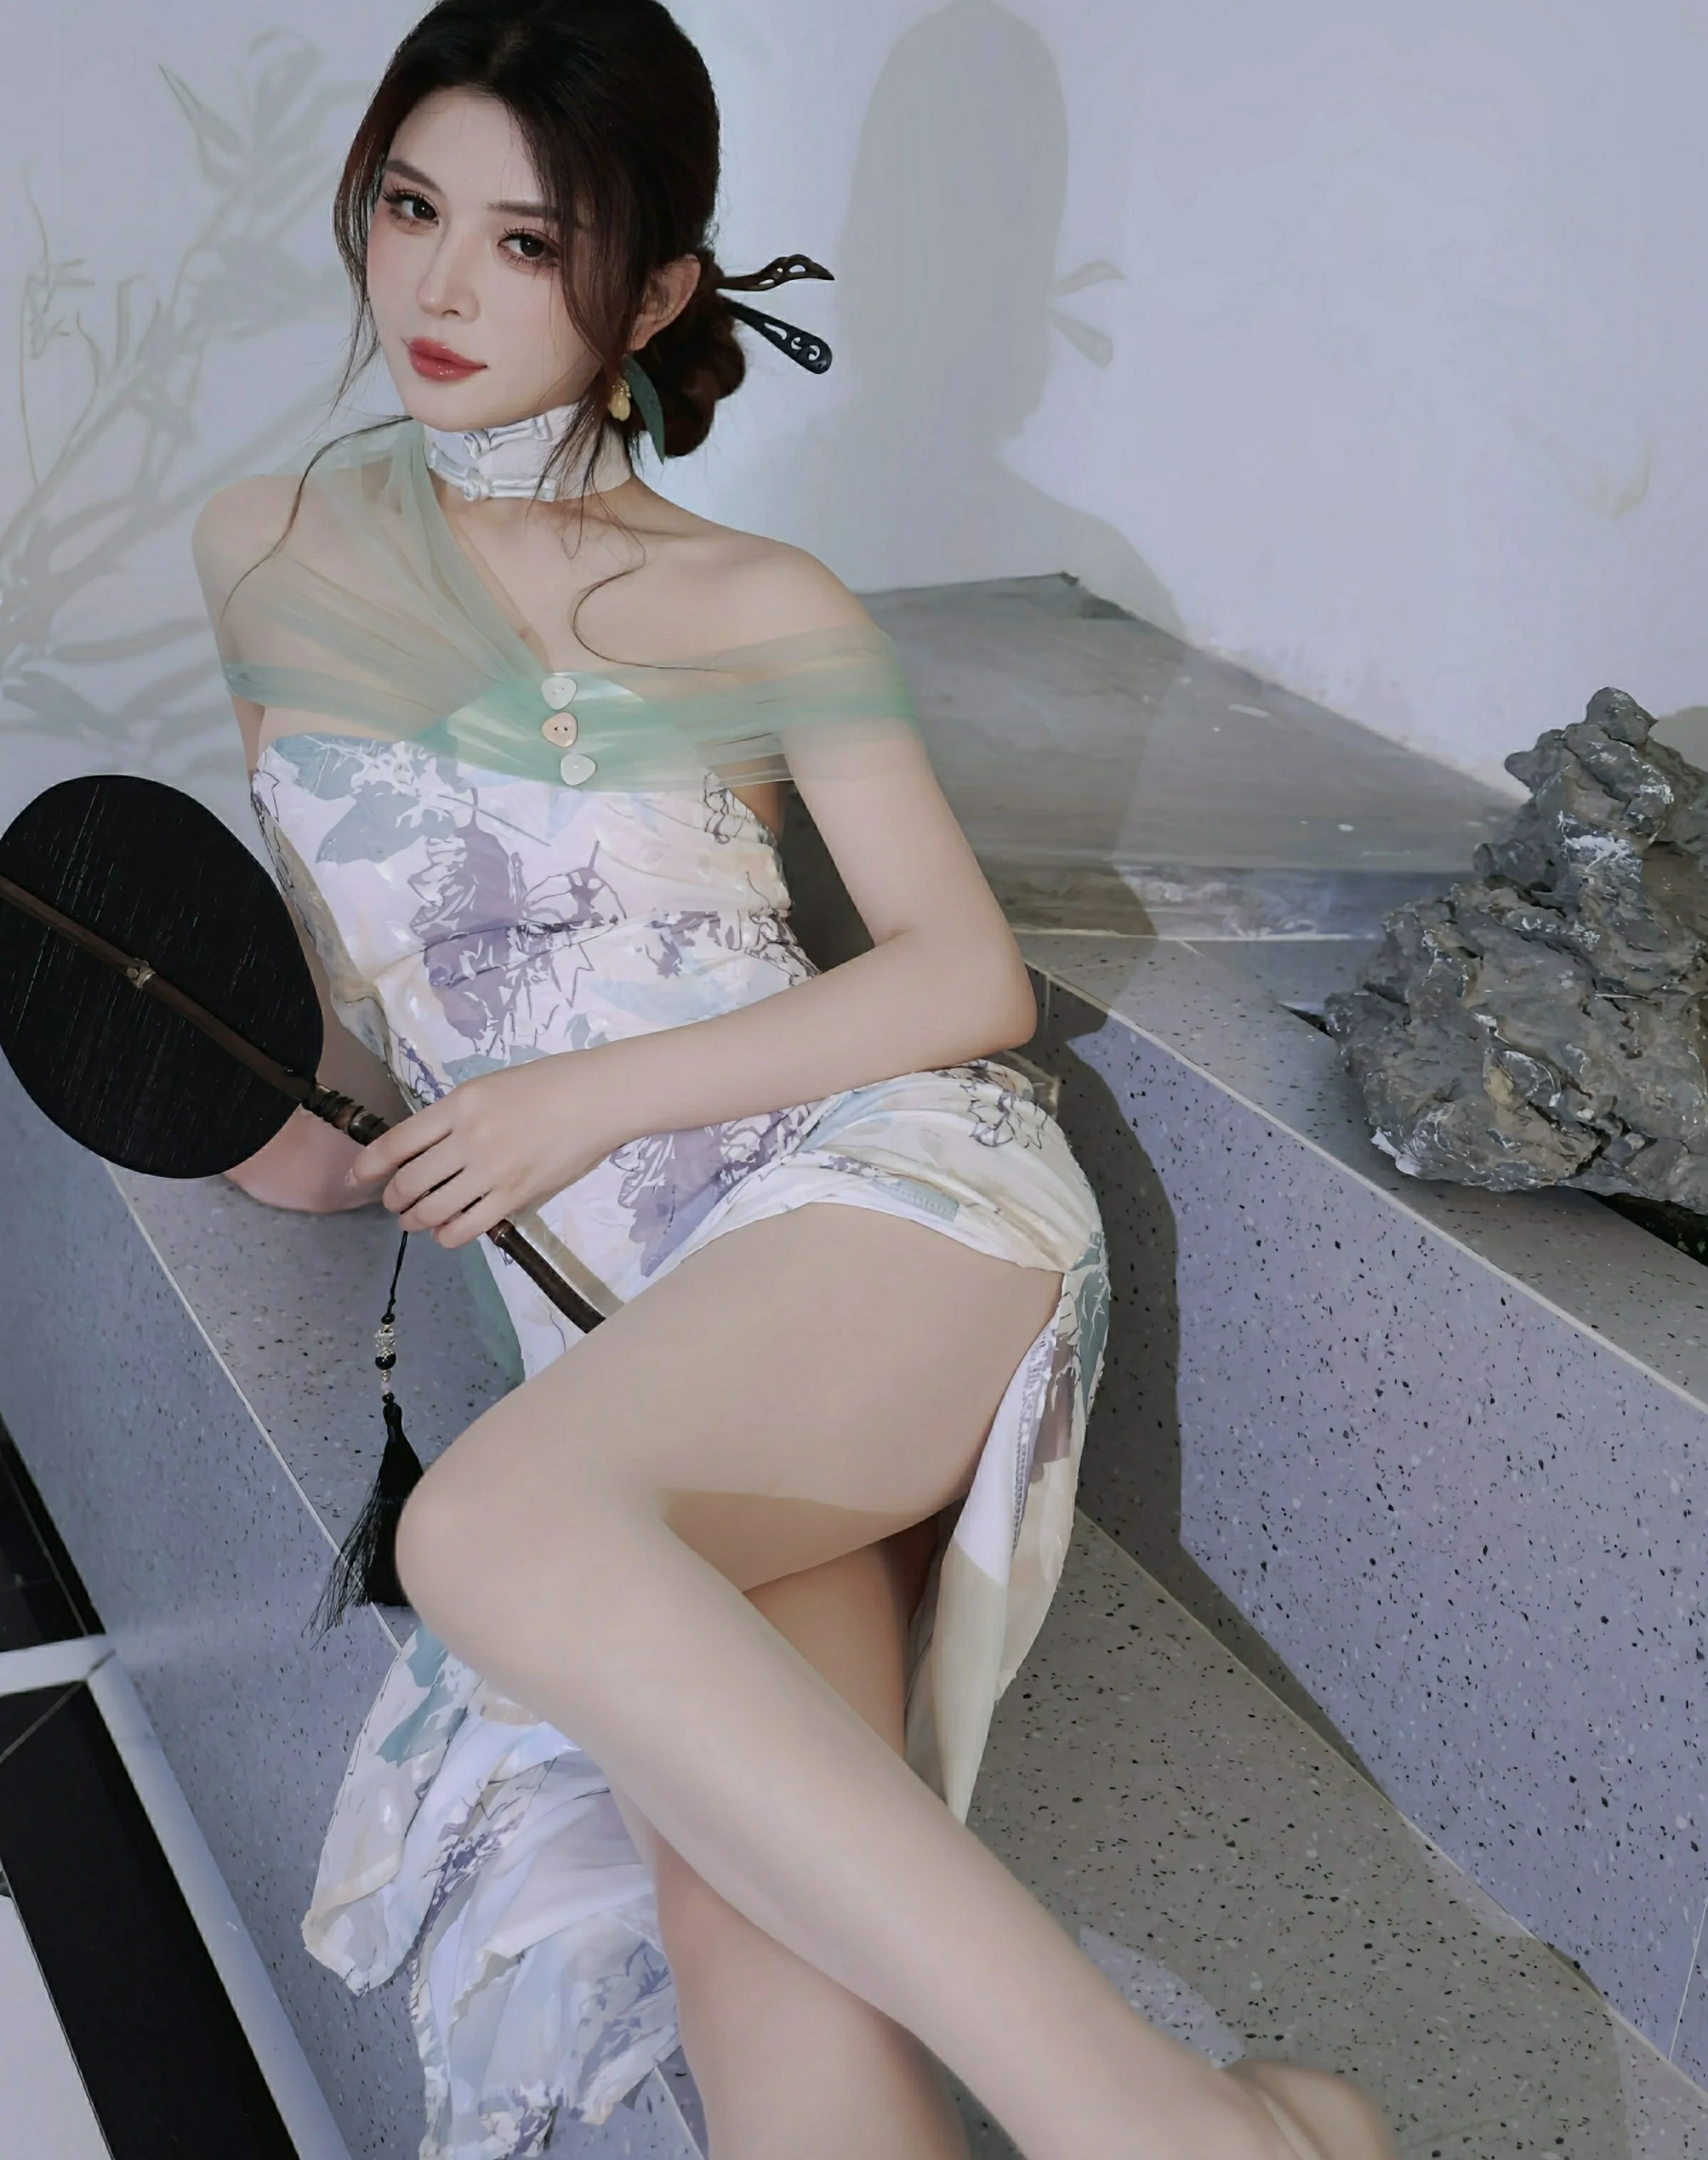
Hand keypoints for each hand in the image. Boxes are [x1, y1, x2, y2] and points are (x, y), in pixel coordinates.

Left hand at [343, 1055, 623, 1247]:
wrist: (596, 1099)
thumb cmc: (545, 1084)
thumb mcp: (487, 1088)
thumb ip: (454, 1117)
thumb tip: (424, 1149)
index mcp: (459, 1105)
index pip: (398, 1141)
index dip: (370, 1164)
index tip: (359, 1177)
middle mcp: (469, 1139)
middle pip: (411, 1181)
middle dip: (394, 1198)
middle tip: (395, 1202)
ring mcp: (492, 1170)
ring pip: (434, 1209)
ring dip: (416, 1220)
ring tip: (415, 1220)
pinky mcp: (516, 1195)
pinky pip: (468, 1226)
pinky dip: (447, 1235)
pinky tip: (445, 1232)